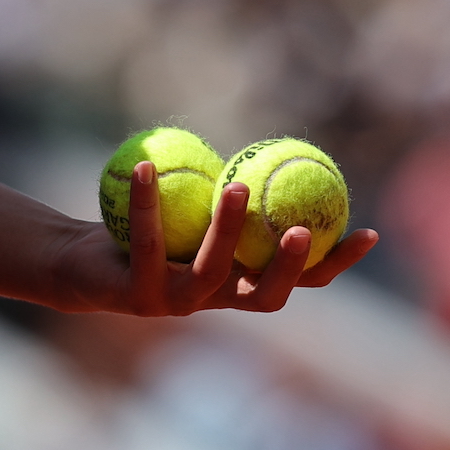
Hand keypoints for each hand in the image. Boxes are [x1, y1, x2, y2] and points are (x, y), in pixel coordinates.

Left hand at [67, 164, 381, 317]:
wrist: (81, 264)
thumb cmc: (150, 227)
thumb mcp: (198, 205)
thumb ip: (235, 191)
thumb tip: (279, 145)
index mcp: (240, 282)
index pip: (300, 281)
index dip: (335, 263)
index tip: (369, 231)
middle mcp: (214, 300)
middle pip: (266, 296)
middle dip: (289, 267)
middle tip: (302, 227)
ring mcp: (175, 304)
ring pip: (210, 273)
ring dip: (228, 230)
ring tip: (237, 187)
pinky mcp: (135, 298)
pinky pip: (147, 242)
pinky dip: (148, 201)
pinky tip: (146, 168)